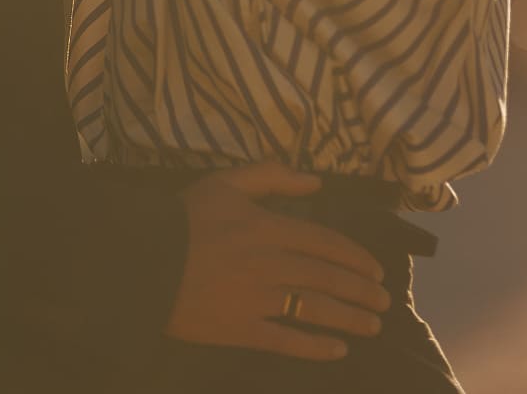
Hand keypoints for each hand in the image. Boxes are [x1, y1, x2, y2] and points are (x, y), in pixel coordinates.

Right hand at [165, 163, 389, 360]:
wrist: (142, 260)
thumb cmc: (183, 218)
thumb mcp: (225, 182)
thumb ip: (271, 175)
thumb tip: (315, 181)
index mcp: (268, 227)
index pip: (326, 242)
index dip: (356, 257)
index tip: (376, 270)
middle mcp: (270, 263)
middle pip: (328, 278)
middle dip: (362, 291)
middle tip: (384, 301)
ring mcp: (257, 299)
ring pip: (315, 309)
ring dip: (350, 318)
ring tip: (373, 326)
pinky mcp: (240, 329)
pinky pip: (286, 340)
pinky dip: (315, 347)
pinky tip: (337, 350)